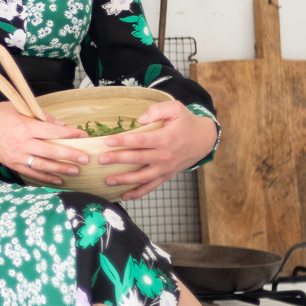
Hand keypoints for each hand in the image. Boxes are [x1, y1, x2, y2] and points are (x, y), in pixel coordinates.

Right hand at [0, 101, 87, 186]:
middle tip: (85, 158)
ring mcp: (17, 156)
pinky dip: (46, 177)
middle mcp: (22, 143)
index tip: (82, 136)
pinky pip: (32, 172)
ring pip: (43, 164)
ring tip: (76, 170)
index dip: (69, 135)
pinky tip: (58, 179)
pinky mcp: (13, 164)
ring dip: (61, 168)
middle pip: (50, 151)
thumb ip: (42, 118)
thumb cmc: (0, 116)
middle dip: (69, 155)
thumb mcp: (20, 109)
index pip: (52, 132)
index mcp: (25, 127)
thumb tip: (61, 127)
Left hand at [96, 101, 217, 199]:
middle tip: (101, 160)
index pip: (140, 141)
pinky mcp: (165, 176)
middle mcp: (164, 156)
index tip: (107, 141)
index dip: (123, 141)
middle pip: (137, 159)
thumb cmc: (186, 122)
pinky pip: (150, 187)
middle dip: (117, 160)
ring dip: (124, 180)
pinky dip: (137, 193)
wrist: (204, 139)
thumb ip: (157, 110)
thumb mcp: (176, 109)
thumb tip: (140, 119)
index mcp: (165, 138)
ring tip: (107, 181)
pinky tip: (123, 196)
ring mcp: (165, 168)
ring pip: (142, 177)